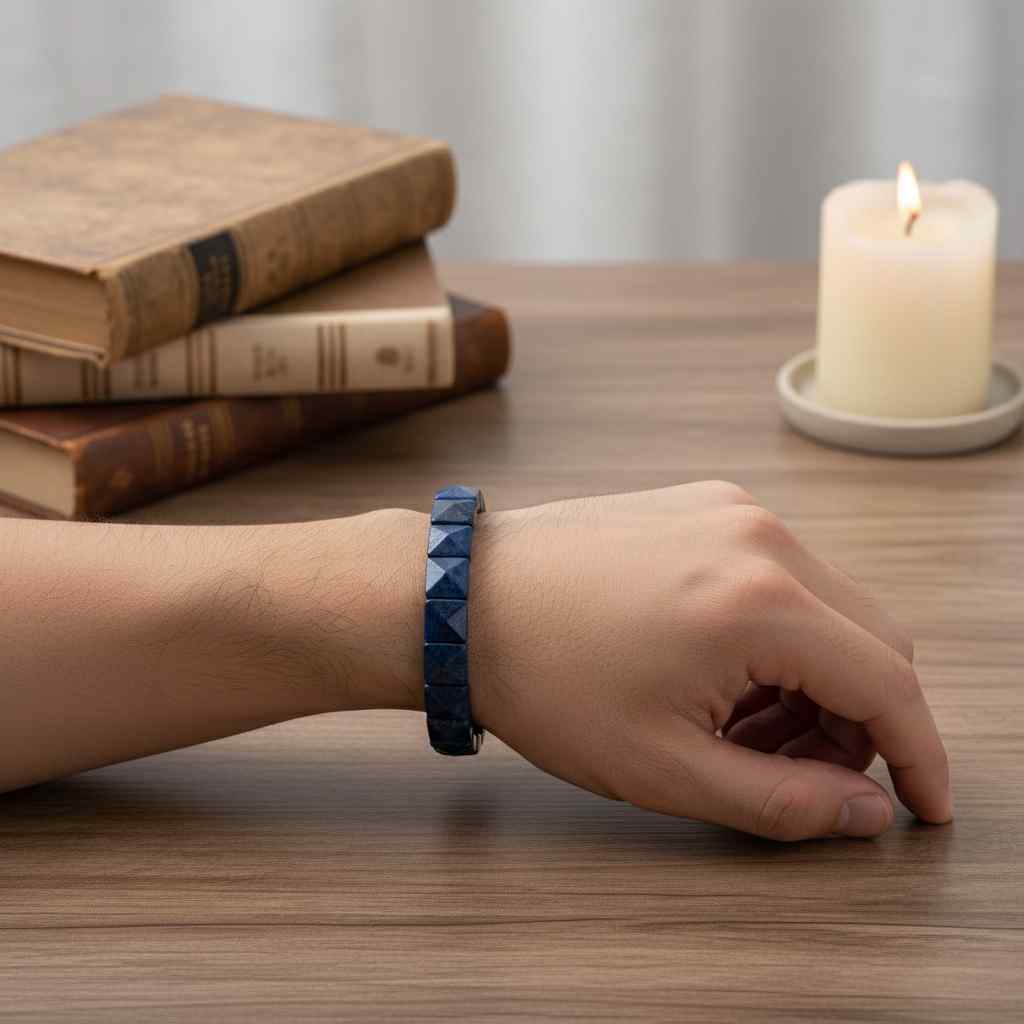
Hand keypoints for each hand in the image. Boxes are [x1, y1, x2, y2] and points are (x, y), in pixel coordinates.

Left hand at [463, 483, 951, 840]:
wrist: (460, 599)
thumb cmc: (545, 680)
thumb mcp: (664, 768)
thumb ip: (784, 801)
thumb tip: (866, 811)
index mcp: (762, 600)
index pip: (889, 684)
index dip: (920, 757)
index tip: (923, 808)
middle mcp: (762, 538)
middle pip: (872, 639)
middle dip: (858, 721)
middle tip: (804, 776)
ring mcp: (731, 511)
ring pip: (827, 608)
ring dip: (814, 680)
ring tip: (744, 733)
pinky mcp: (702, 506)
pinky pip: (779, 576)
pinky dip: (777, 635)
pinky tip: (719, 678)